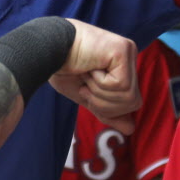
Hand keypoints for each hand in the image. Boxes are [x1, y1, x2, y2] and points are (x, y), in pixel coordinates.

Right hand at [48, 18, 139, 133]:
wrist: (45, 49)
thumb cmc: (61, 67)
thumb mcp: (86, 95)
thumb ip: (107, 110)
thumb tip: (130, 129)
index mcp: (122, 66)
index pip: (131, 101)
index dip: (108, 106)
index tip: (85, 90)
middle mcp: (129, 56)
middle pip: (134, 102)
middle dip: (105, 103)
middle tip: (84, 86)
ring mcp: (128, 51)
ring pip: (128, 96)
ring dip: (100, 93)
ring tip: (86, 76)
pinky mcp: (122, 50)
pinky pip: (121, 85)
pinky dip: (100, 84)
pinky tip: (89, 68)